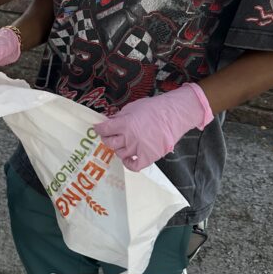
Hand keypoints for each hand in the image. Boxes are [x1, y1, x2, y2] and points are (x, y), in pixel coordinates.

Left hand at [95, 83, 212, 170]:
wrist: (174, 115)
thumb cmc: (155, 108)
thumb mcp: (133, 107)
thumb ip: (119, 116)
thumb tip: (108, 121)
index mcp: (125, 123)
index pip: (104, 129)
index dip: (99, 129)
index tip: (98, 128)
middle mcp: (129, 137)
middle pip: (110, 143)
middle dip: (106, 138)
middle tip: (109, 136)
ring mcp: (138, 148)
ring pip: (120, 153)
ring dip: (118, 148)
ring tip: (123, 144)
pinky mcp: (148, 157)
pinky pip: (133, 166)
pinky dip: (128, 164)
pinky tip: (128, 158)